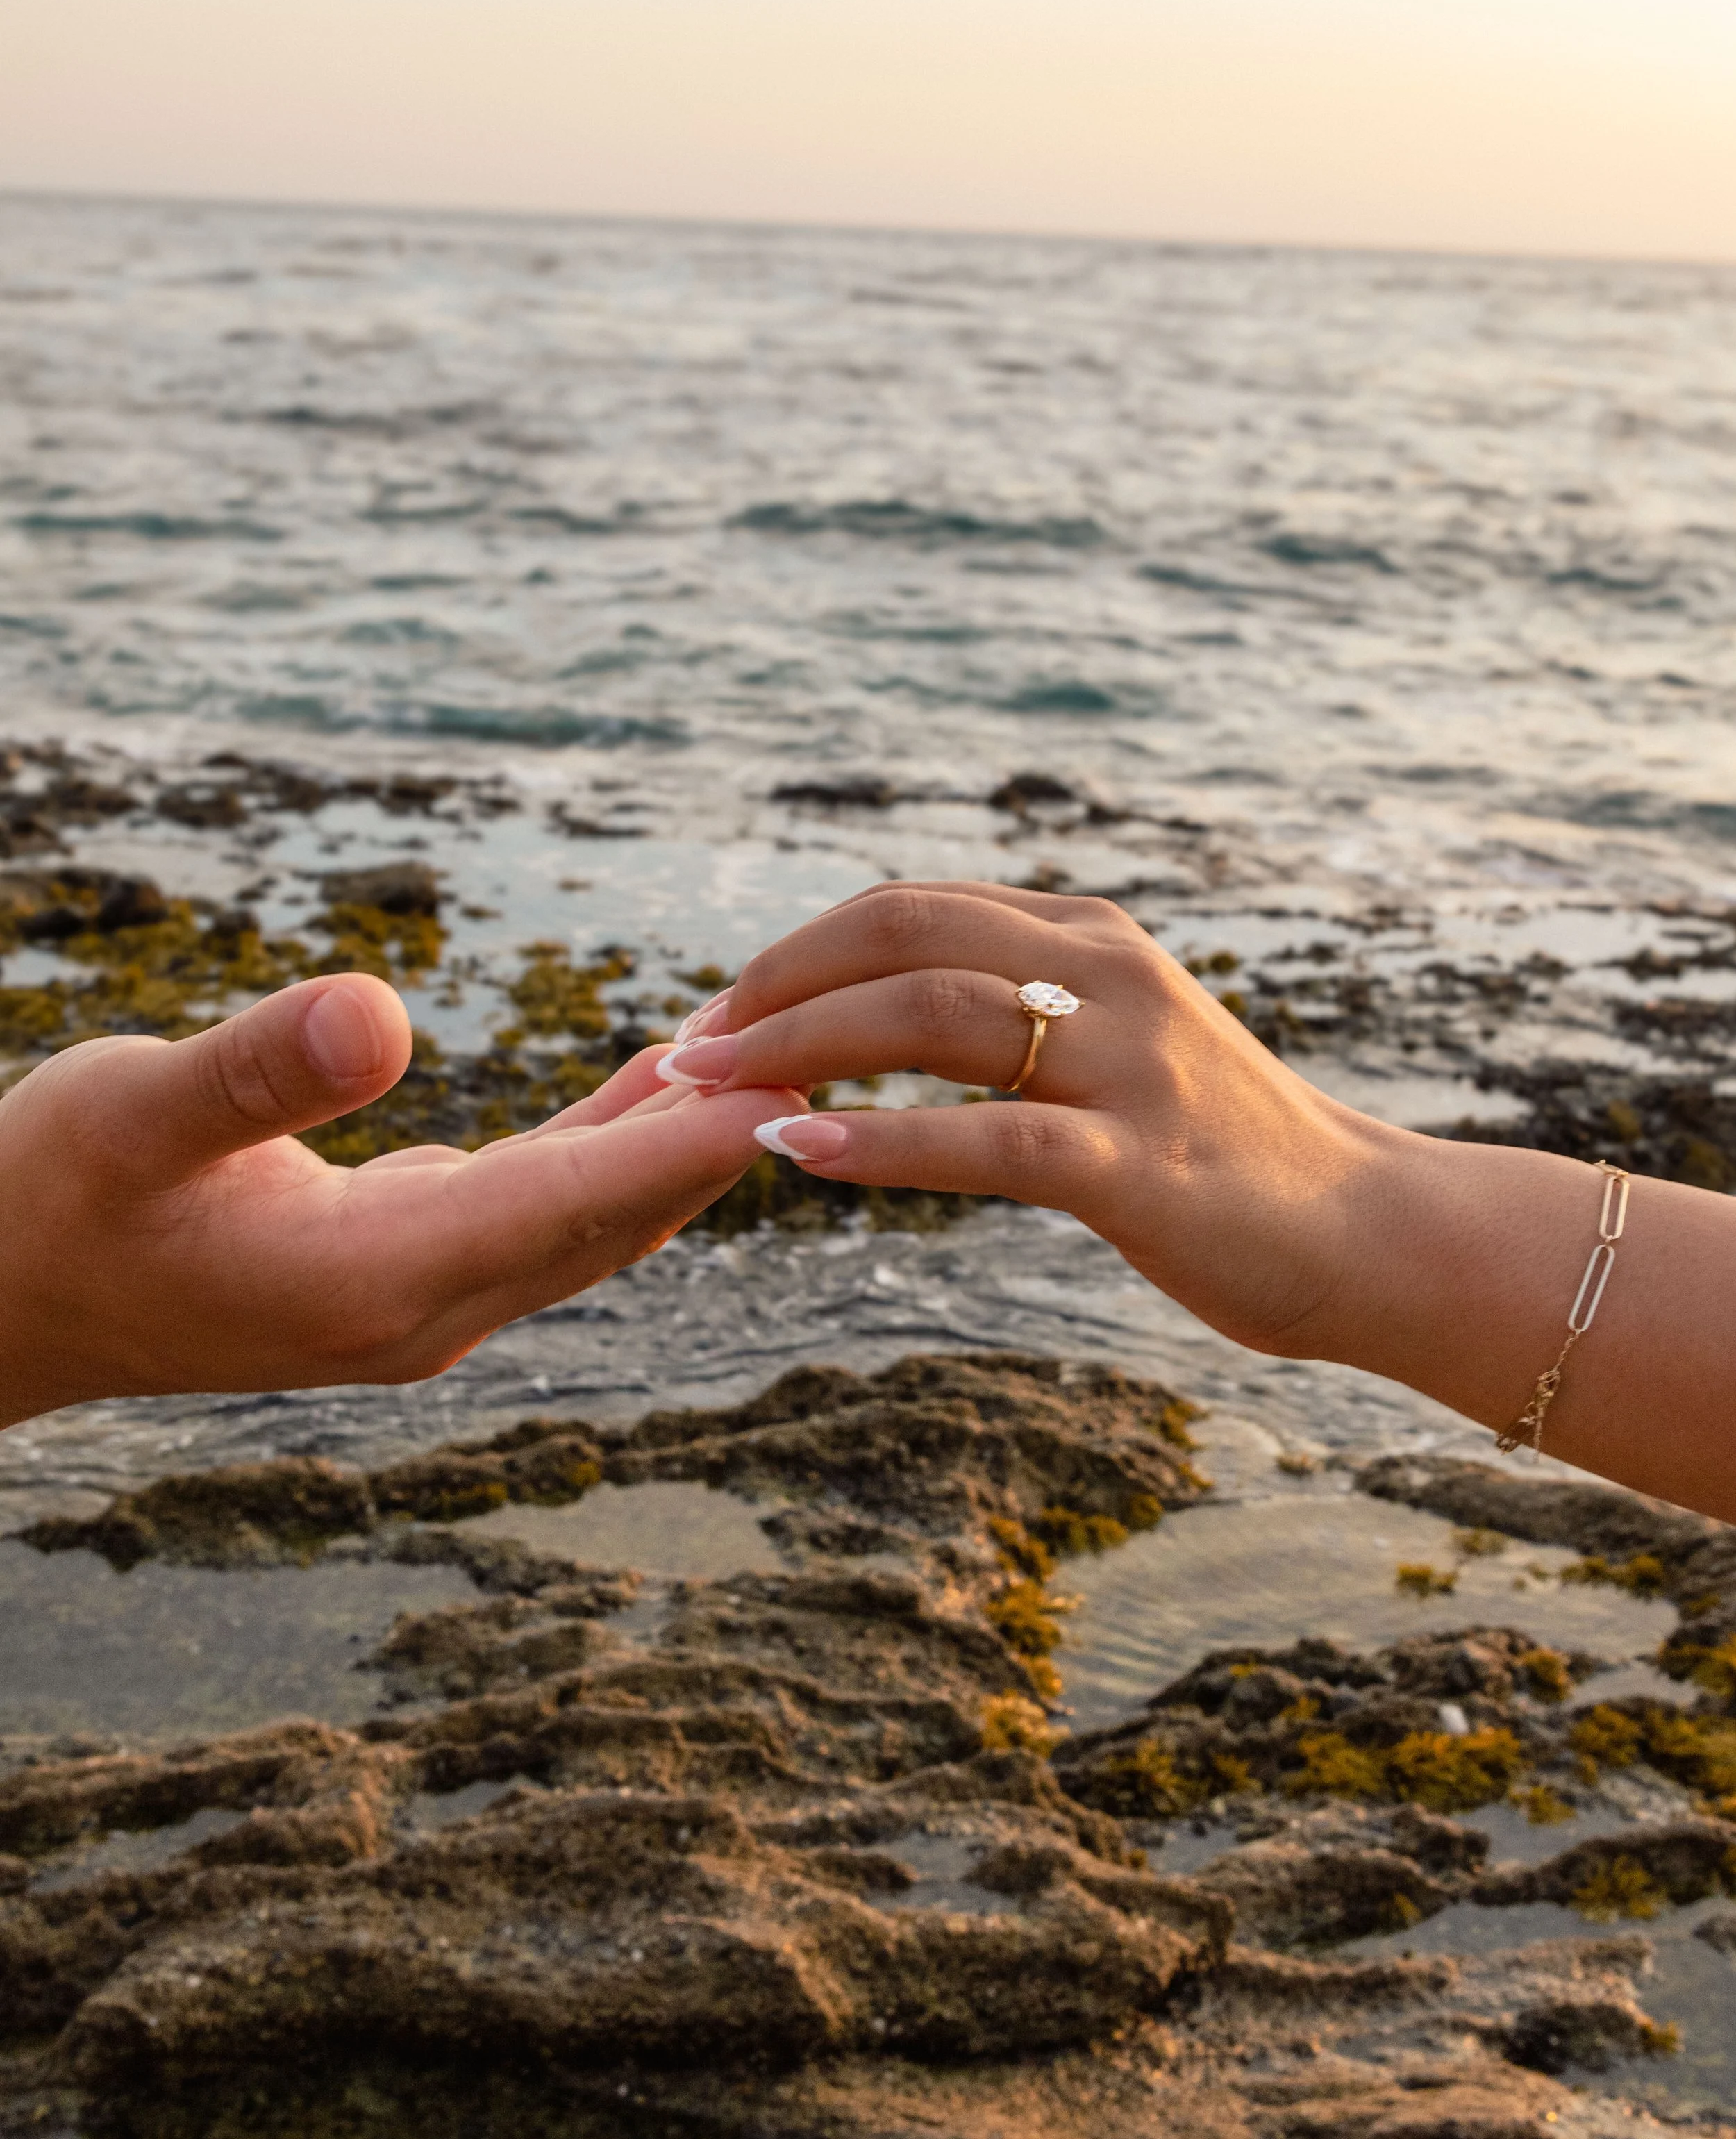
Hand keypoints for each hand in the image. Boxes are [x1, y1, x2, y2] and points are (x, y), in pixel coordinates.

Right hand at [0, 975, 802, 1425]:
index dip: (689, 1139)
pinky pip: (543, 1208)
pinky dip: (610, 1148)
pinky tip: (655, 1084)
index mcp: (371, 1282)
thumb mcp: (130, 1112)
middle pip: (613, 1218)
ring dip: (681, 1143)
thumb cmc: (49, 1198)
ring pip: (590, 1219)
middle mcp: (420, 1311)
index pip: (571, 1202)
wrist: (2, 1301)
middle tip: (837, 1051)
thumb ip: (255, 1068)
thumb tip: (379, 1010)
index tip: (795, 1082)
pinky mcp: (401, 1272)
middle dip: (724, 1138)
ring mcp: (416, 1302)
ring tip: (778, 1055)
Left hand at [655, 881, 1381, 1357]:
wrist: (1368, 1231)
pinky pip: (988, 1140)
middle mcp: (1106, 975)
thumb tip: (888, 1015)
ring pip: (932, 1017)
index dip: (797, 951)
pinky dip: (882, 1142)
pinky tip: (801, 1155)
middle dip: (777, 983)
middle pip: (902, 935)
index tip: (720, 1010)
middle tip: (690, 1043)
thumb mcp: (1118, 1046)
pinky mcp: (1139, 1165)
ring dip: (802, 1047)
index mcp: (1091, 939)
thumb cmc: (1224, 1155)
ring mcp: (1127, 1065)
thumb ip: (1023, 1013)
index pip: (910, 907)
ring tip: (709, 1088)